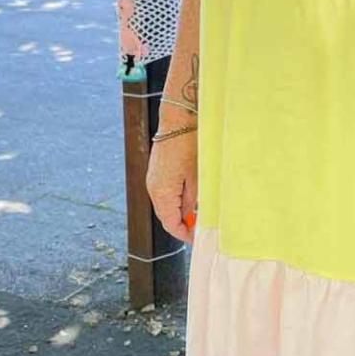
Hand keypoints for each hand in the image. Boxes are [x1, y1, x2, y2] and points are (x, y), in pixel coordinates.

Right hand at [146, 124, 197, 245]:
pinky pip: (165, 191)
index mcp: (161, 192)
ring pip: (166, 203)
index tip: (199, 238)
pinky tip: (192, 194)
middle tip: (202, 226)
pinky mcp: (157, 170)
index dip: (185, 234)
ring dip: (181, 210)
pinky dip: (177, 198)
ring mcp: (153, 178)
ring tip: (200, 211)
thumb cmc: (190, 144)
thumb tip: (192, 217)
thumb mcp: (197, 176)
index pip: (170, 224)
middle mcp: (153, 187)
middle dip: (183, 223)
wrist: (178, 117)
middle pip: (166, 215)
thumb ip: (194, 200)